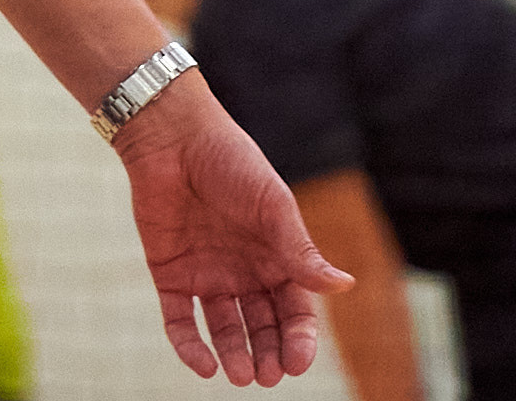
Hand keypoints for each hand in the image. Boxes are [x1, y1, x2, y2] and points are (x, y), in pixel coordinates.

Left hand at [114, 78, 353, 384]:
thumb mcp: (273, 207)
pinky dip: (190, 346)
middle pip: (261, 325)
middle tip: (268, 376)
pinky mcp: (171, 276)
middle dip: (268, 353)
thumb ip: (301, 250)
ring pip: (224, 329)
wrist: (175, 139)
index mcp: (276, 255)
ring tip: (241, 375)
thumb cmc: (232, 163)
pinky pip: (180, 321)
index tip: (297, 362)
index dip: (298, 338)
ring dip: (234, 354)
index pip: (294, 308)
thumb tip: (344, 286)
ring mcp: (208, 275)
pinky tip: (204, 364)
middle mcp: (244, 271)